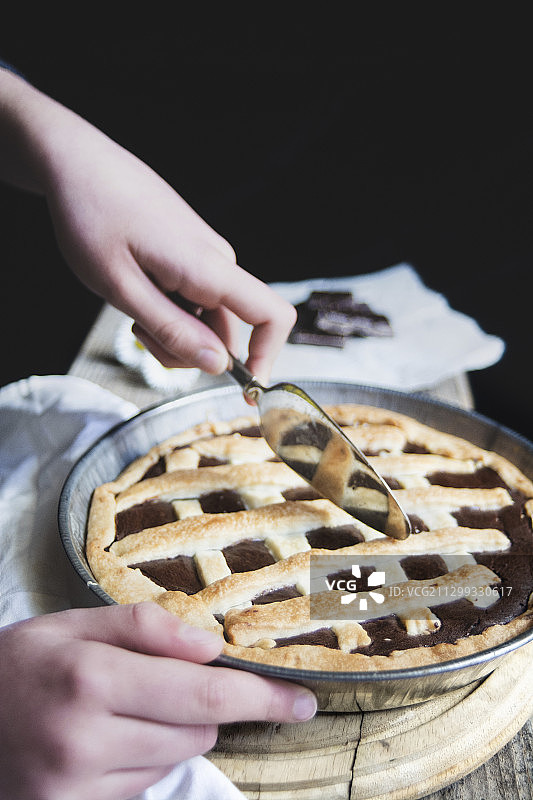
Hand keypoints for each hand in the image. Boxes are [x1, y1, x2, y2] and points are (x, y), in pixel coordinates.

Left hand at [0, 69, 294, 382]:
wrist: (75, 161)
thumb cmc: (92, 217)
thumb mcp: (122, 289)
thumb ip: (174, 330)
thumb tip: (219, 366)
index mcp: (208, 267)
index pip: (272, 316)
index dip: (267, 356)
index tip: (243, 387)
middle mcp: (217, 260)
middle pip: (229, 329)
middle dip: (190, 350)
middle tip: (142, 335)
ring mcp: (205, 255)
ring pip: (207, 316)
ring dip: (173, 330)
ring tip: (131, 308)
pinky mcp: (191, 252)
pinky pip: (195, 297)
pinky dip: (169, 309)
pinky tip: (137, 291)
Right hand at [0, 602, 315, 799]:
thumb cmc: (22, 663)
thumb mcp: (76, 625)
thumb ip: (145, 627)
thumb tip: (212, 647)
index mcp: (91, 677)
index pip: (205, 693)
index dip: (262, 697)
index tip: (302, 701)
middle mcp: (85, 739)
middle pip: (198, 729)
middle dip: (201, 704)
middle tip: (160, 683)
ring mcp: (76, 788)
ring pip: (174, 760)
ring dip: (167, 733)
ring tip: (116, 710)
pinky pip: (142, 790)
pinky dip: (139, 763)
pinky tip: (101, 742)